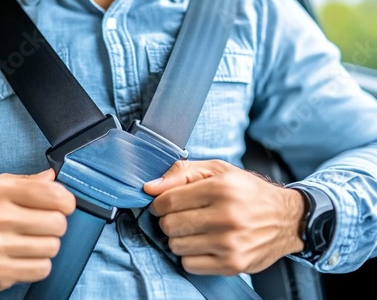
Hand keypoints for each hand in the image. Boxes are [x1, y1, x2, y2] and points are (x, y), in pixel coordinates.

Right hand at [0, 169, 75, 293]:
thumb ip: (27, 182)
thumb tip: (54, 177)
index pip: (54, 194)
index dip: (66, 201)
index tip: (63, 205)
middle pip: (58, 223)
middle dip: (56, 224)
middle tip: (44, 225)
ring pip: (52, 247)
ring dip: (47, 245)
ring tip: (31, 241)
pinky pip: (41, 269)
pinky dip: (39, 264)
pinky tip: (24, 256)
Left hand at [144, 160, 305, 275]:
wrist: (287, 219)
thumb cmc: (247, 192)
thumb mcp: (218, 170)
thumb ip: (181, 172)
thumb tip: (149, 188)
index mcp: (221, 188)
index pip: (167, 201)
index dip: (159, 203)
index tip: (165, 204)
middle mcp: (226, 216)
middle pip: (169, 225)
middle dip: (168, 220)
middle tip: (182, 216)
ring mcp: (230, 243)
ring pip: (176, 246)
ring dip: (179, 238)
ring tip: (196, 230)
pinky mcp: (233, 264)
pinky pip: (189, 265)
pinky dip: (190, 255)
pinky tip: (204, 244)